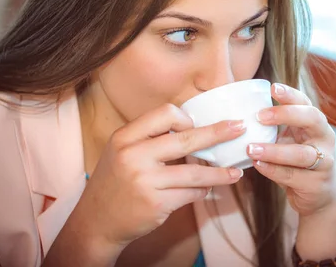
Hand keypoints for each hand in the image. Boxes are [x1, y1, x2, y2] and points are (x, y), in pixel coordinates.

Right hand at [66, 104, 245, 253]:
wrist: (96, 222)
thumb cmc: (115, 182)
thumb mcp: (121, 151)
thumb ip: (149, 138)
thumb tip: (191, 126)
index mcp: (125, 137)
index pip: (165, 114)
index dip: (186, 118)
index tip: (197, 124)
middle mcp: (133, 156)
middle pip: (186, 139)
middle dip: (218, 133)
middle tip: (240, 128)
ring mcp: (145, 180)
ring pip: (195, 172)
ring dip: (220, 172)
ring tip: (236, 173)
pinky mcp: (156, 203)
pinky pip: (190, 193)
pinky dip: (203, 190)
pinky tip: (209, 189)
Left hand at [247, 83, 335, 216]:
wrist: (318, 196)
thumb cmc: (297, 162)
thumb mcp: (290, 139)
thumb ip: (274, 127)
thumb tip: (240, 111)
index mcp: (316, 123)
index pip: (306, 102)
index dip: (290, 94)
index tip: (272, 88)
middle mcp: (324, 138)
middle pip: (311, 119)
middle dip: (286, 115)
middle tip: (259, 116)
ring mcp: (324, 161)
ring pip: (301, 153)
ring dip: (274, 150)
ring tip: (250, 148)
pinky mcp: (317, 183)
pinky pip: (292, 175)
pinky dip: (273, 170)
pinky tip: (257, 165)